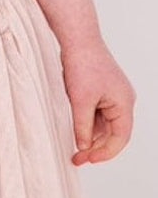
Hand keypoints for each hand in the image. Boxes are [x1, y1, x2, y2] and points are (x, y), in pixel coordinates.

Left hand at [60, 39, 135, 164]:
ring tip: (73, 146)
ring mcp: (113, 94)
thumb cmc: (82, 64)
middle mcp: (122, 100)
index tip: (88, 160)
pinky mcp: (102, 88)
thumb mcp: (80, 101)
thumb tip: (83, 147)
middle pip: (112, 132)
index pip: (120, 138)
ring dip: (90, 135)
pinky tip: (74, 127)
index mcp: (124, 104)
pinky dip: (87, 121)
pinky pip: (97, 112)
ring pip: (103, 123)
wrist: (77, 37)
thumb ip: (82, 127)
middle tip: (76, 158)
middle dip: (95, 146)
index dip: (105, 152)